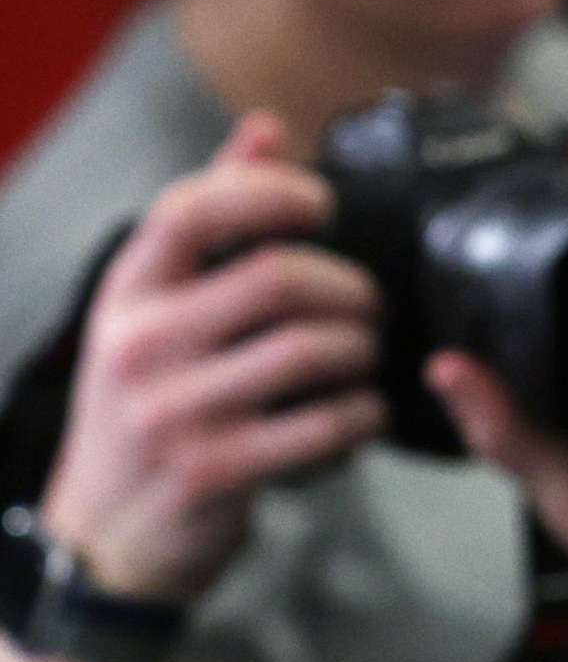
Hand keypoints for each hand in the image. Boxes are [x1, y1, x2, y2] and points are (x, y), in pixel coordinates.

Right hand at [38, 118, 381, 606]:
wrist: (104, 535)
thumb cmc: (147, 406)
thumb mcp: (155, 311)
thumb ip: (213, 219)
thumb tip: (266, 126)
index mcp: (125, 297)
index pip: (188, 212)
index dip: (270, 191)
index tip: (322, 203)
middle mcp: (139, 348)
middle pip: (277, 279)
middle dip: (349, 287)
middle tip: (368, 305)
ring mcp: (171, 414)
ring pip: (311, 349)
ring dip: (362, 350)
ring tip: (363, 358)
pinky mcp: (212, 472)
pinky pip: (323, 424)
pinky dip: (361, 414)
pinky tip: (358, 414)